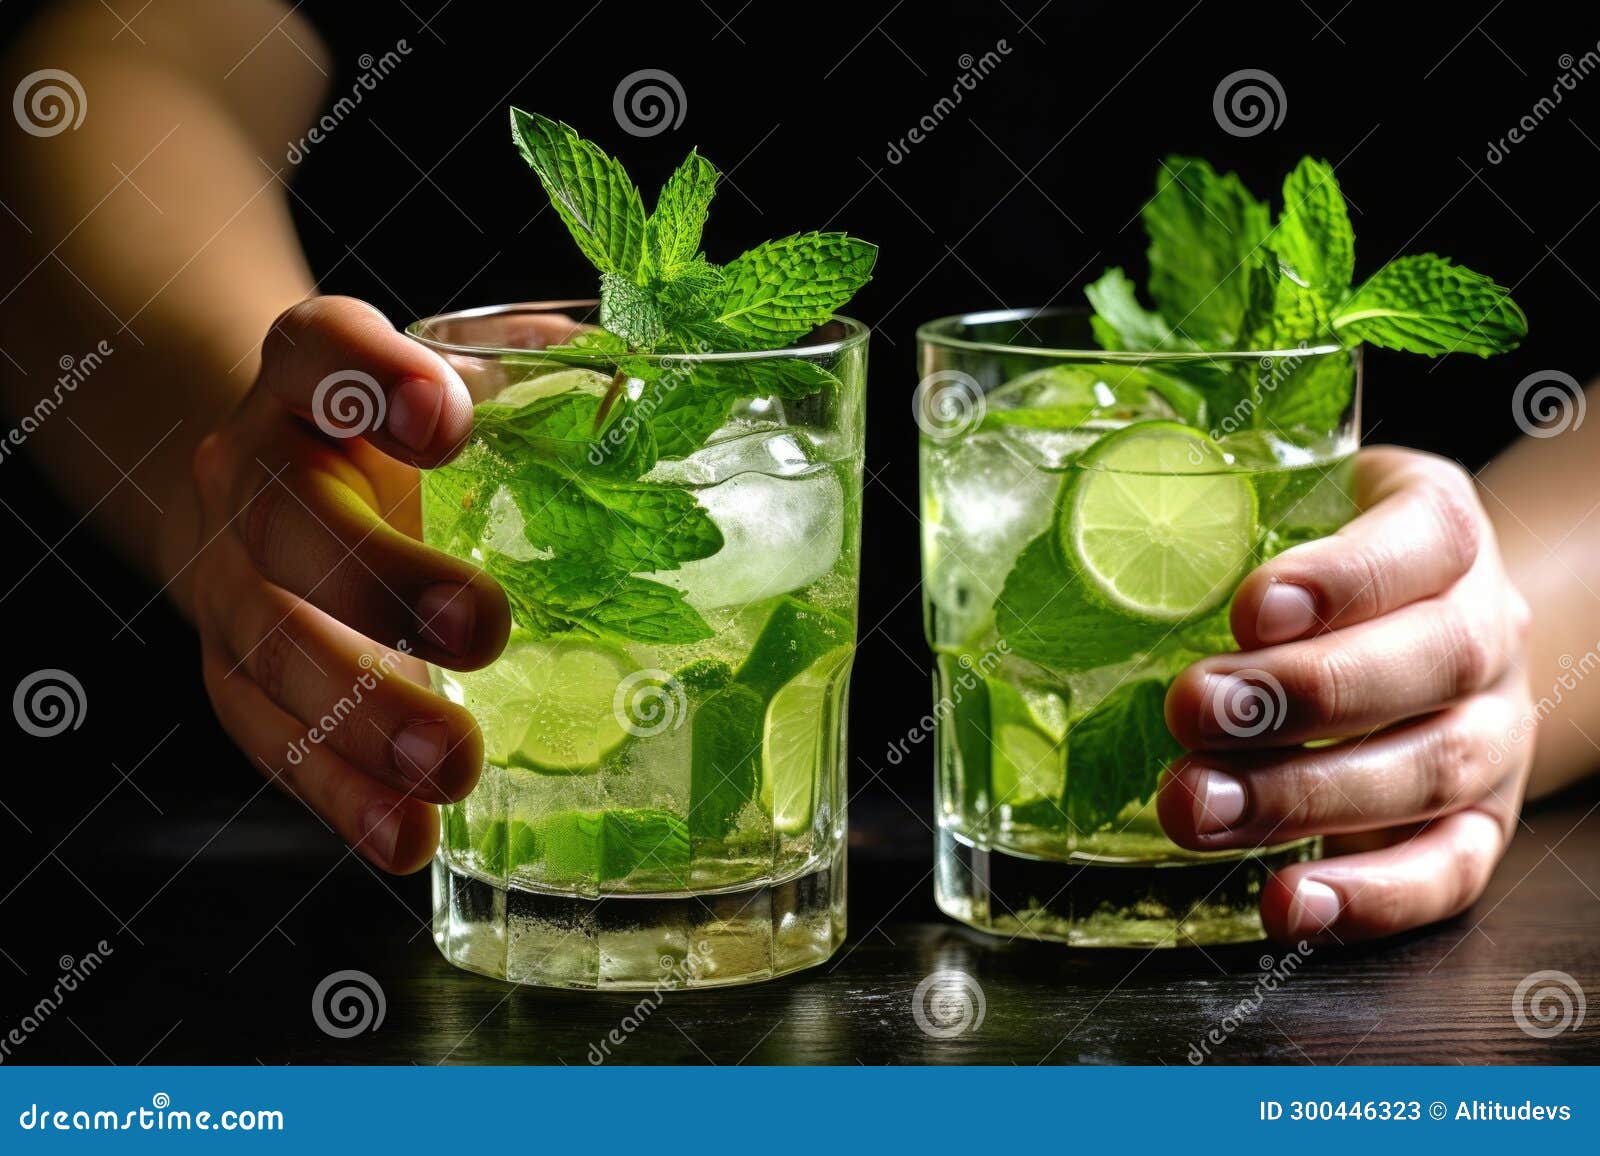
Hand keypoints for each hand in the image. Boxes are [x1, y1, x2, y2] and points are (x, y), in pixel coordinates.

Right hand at [188, 296, 510, 872]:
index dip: (370, 379)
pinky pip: (270, 739)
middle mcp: (253, 469)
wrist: (262, 481)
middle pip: (287, 519)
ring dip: (363, 716)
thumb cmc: (388, 435)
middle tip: (481, 630)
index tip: (448, 417)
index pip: (320, 352)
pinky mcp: (234, 673)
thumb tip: (660, 399)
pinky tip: (405, 834)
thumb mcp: (451, 383)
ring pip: (272, 645)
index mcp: (310, 377)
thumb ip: (536, 384)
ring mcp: (232, 578)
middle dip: (384, 582)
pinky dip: (340, 795)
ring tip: (452, 763)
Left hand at [1159, 447, 1533, 943]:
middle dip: (1303, 695)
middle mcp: (1488, 630)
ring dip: (1306, 797)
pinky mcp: (1483, 821)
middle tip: (1190, 709)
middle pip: (1430, 662)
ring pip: (1431, 770)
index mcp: (1443, 530)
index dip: (1342, 579)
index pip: (1421, 539)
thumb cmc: (1326, 565)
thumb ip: (1222, 513)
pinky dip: (1372, 897)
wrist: (1433, 624)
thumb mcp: (1293, 506)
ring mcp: (1494, 731)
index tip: (1250, 609)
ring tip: (1197, 808)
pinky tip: (1288, 903)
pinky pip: (1450, 869)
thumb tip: (1089, 519)